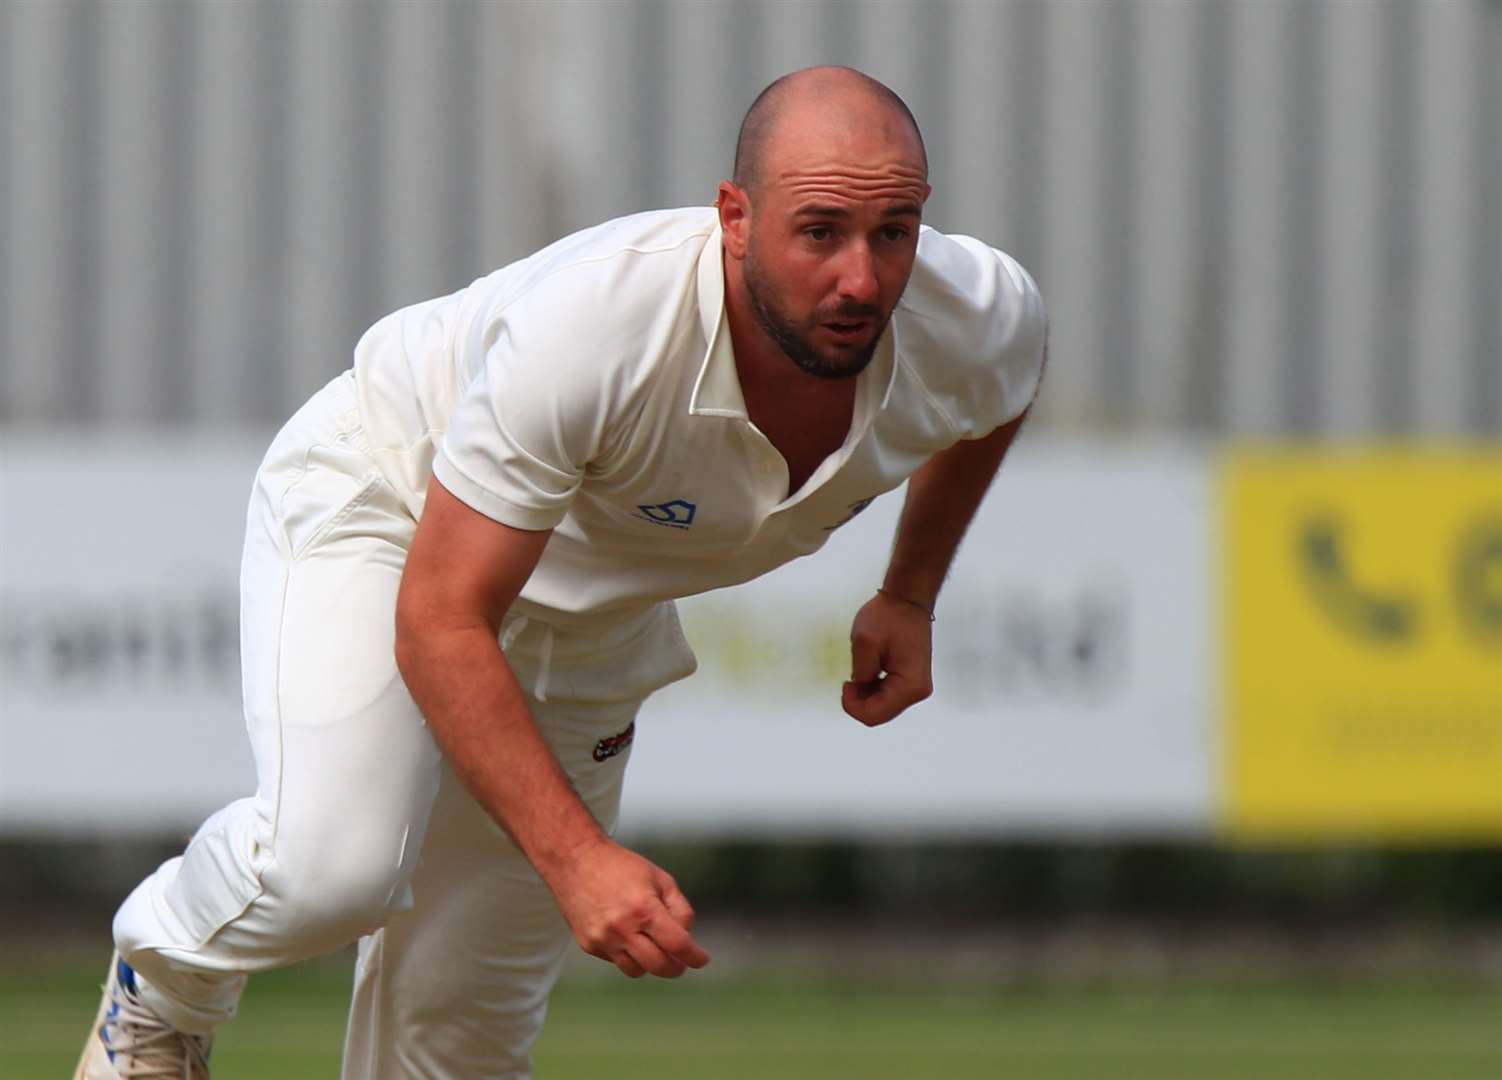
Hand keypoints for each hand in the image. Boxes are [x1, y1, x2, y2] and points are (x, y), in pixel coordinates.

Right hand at [547, 838, 710, 978]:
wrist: (575, 861)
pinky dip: (628, 955)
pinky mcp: (589, 945)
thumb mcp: (660, 878)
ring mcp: (603, 939)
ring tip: (655, 949)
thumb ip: (679, 909)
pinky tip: (629, 937)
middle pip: (659, 965)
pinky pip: (616, 961)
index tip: (702, 960)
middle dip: (676, 968)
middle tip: (682, 963)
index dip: (694, 956)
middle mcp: (622, 928)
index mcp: (644, 908)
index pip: (677, 944)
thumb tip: (686, 938)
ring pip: (637, 970)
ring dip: (651, 964)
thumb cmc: (622, 867)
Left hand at [841, 590, 933, 725]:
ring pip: (881, 708)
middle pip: (878, 715)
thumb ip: (861, 672)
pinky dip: (872, 689)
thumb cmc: (888, 616)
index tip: (845, 682)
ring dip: (865, 694)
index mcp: (910, 685)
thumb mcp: (864, 642)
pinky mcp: (911, 682)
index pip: (874, 715)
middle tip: (849, 678)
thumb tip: (860, 688)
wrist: (907, 600)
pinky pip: (886, 697)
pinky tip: (868, 670)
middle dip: (858, 700)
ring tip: (860, 668)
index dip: (852, 705)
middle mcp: (918, 692)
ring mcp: (916, 688)